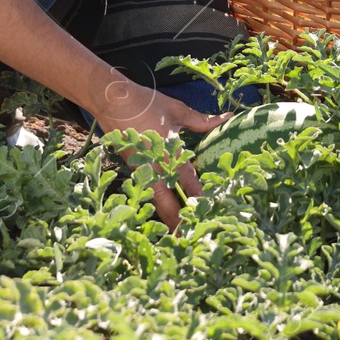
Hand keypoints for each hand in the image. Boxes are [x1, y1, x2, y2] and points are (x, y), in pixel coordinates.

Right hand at [92, 77, 231, 230]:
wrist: (111, 102)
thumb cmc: (146, 104)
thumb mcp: (177, 110)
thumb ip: (202, 121)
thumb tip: (228, 118)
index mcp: (170, 155)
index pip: (189, 186)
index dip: (201, 202)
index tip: (212, 214)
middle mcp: (156, 170)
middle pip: (170, 206)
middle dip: (182, 223)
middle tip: (194, 237)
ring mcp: (142, 173)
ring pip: (157, 205)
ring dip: (169, 219)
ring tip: (181, 236)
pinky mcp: (134, 172)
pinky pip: (149, 196)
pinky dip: (159, 208)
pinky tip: (167, 215)